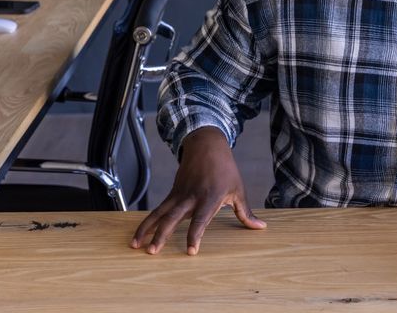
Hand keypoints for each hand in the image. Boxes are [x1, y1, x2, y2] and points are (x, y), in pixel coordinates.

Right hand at [130, 126, 264, 254]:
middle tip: (152, 252)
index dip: (195, 235)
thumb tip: (260, 227)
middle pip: (173, 218)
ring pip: (160, 213)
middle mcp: (192, 197)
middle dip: (161, 235)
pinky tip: (140, 234)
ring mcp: (180, 194)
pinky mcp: (173, 193)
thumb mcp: (238, 189)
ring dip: (147, 229)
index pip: (200, 220)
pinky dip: (148, 221)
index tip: (191, 251)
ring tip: (135, 245)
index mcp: (210, 197)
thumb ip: (245, 212)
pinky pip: (159, 209)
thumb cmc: (226, 169)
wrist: (206, 145)